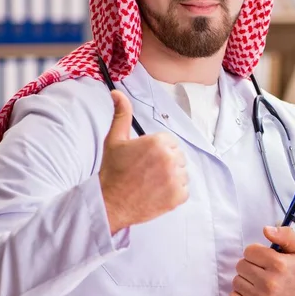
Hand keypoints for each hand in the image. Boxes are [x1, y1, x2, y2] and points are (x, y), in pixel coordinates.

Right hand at [99, 90, 188, 234]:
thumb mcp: (115, 139)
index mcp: (158, 142)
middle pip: (177, 157)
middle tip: (146, 172)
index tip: (144, 159)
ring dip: (170, 178)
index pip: (169, 142)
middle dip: (165, 163)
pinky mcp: (178, 196)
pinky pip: (184, 190)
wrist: (110, 202)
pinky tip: (157, 193)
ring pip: (182, 173)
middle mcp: (170, 159)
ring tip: (151, 183)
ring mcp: (176, 179)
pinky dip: (173, 193)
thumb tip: (117, 93)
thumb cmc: (113, 171)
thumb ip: (122, 114)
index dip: (156, 151)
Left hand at [229, 226, 294, 295]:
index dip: (256, 253)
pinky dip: (240, 295)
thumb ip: (285, 235)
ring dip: (245, 280)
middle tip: (262, 271)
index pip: (249, 251)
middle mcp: (270, 283)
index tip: (264, 259)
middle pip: (241, 265)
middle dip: (250, 266)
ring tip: (259, 283)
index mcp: (279, 264)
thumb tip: (266, 229)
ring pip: (236, 281)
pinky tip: (253, 294)